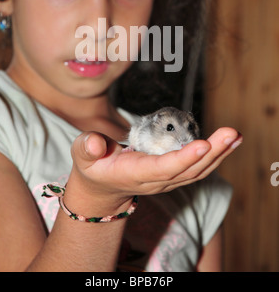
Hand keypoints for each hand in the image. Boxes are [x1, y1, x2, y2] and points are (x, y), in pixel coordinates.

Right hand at [70, 127, 241, 198]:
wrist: (102, 186)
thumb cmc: (93, 165)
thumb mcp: (83, 155)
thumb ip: (87, 148)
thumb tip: (97, 144)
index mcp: (135, 173)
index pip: (163, 168)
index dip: (183, 158)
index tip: (202, 144)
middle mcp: (156, 180)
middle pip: (188, 170)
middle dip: (212, 152)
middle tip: (231, 133)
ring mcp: (167, 180)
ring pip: (198, 171)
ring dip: (220, 154)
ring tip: (236, 136)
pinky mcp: (174, 175)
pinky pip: (198, 168)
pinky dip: (216, 156)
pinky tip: (230, 143)